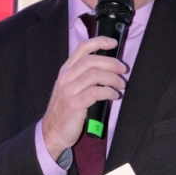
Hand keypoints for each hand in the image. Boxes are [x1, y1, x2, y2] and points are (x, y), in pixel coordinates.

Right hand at [42, 36, 126, 159]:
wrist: (52, 132)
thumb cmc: (65, 111)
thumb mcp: (70, 88)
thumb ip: (83, 77)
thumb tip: (107, 69)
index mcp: (65, 71)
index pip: (82, 48)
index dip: (99, 42)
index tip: (113, 43)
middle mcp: (65, 77)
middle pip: (91, 60)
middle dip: (111, 63)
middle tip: (123, 70)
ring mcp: (69, 90)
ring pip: (94, 75)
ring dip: (112, 78)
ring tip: (121, 85)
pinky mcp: (74, 104)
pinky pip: (95, 92)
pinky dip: (108, 92)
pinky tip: (114, 96)